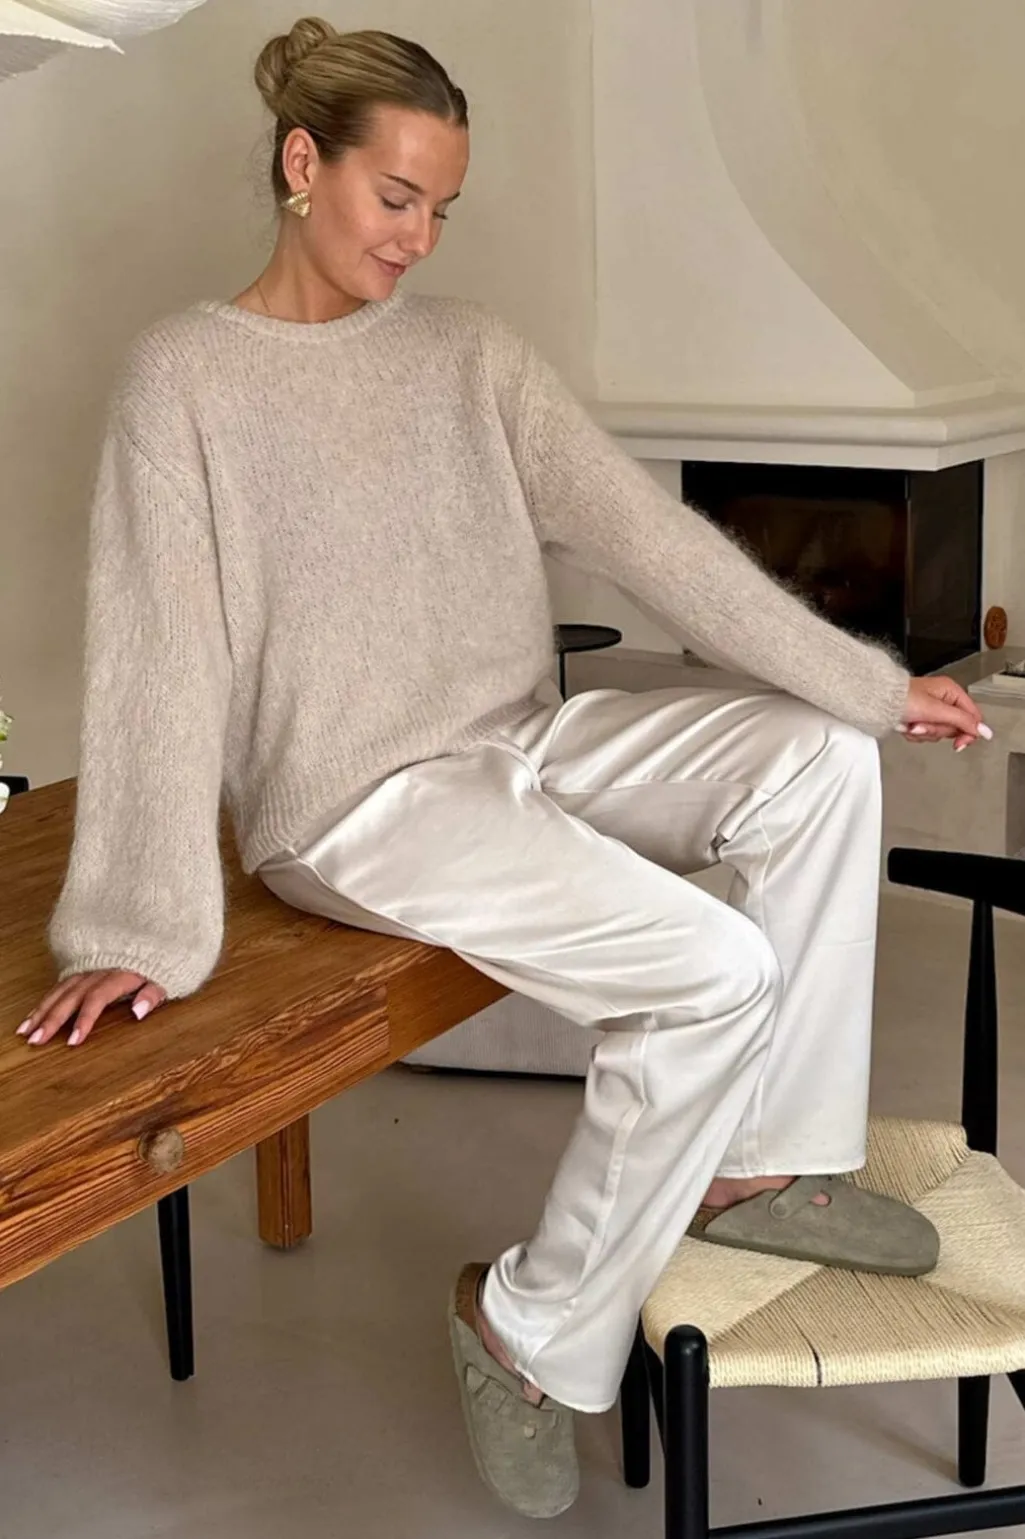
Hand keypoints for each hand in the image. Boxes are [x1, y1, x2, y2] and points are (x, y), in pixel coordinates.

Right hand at [16, 971, 166, 1047]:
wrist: (159, 924)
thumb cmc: (163, 956)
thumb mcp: (168, 975)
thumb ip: (153, 993)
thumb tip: (138, 1012)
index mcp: (120, 973)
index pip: (97, 998)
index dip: (85, 1019)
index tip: (73, 1041)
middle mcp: (100, 968)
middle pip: (72, 995)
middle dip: (52, 1018)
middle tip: (35, 1039)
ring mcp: (90, 965)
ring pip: (62, 988)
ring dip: (42, 1009)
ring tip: (25, 1030)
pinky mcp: (84, 963)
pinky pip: (62, 981)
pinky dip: (47, 998)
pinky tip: (35, 1012)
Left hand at [900, 675, 990, 751]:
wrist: (877, 702)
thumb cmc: (902, 699)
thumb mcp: (937, 710)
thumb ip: (962, 721)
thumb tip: (983, 730)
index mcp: (951, 691)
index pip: (972, 716)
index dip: (968, 731)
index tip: (960, 743)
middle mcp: (943, 699)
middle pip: (954, 727)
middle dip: (937, 730)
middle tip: (924, 724)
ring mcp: (931, 710)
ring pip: (939, 733)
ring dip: (924, 732)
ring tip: (912, 723)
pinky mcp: (919, 719)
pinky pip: (926, 734)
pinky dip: (916, 733)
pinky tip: (908, 726)